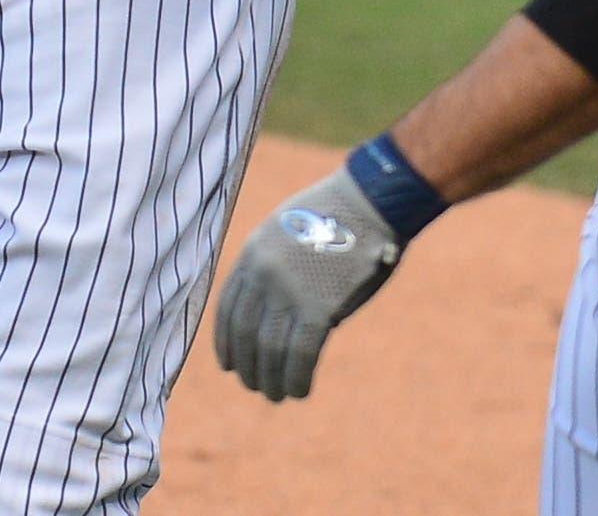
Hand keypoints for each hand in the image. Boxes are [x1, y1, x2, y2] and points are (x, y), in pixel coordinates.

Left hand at [212, 164, 404, 401]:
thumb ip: (274, 267)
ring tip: (278, 395)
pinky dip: (298, 379)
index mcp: (253, 252)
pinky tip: (301, 391)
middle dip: (248, 367)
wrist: (372, 200)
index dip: (225, 341)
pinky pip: (300, 355)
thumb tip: (276, 312)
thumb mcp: (288, 231)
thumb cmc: (338, 215)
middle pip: (244, 333)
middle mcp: (263, 274)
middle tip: (255, 387)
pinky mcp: (319, 307)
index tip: (228, 364)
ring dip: (271, 380)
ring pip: (269, 351)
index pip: (227, 308)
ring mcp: (289, 291)